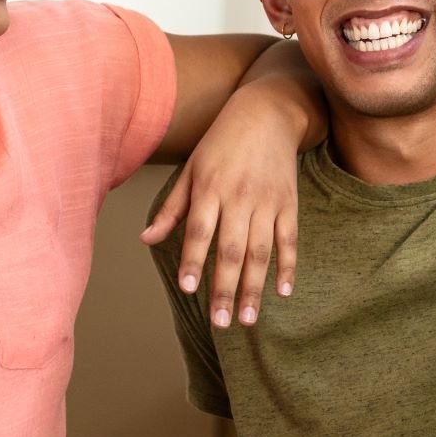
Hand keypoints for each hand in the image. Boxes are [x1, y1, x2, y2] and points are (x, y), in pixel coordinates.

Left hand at [140, 90, 301, 329]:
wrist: (268, 113)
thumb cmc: (220, 143)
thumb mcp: (190, 168)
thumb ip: (171, 208)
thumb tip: (145, 239)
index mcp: (210, 187)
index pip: (200, 230)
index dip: (194, 259)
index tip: (188, 289)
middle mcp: (239, 197)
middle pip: (232, 249)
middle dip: (225, 288)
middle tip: (220, 323)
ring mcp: (267, 201)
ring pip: (261, 251)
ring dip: (254, 287)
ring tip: (247, 319)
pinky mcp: (289, 203)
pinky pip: (289, 240)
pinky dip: (288, 266)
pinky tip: (283, 292)